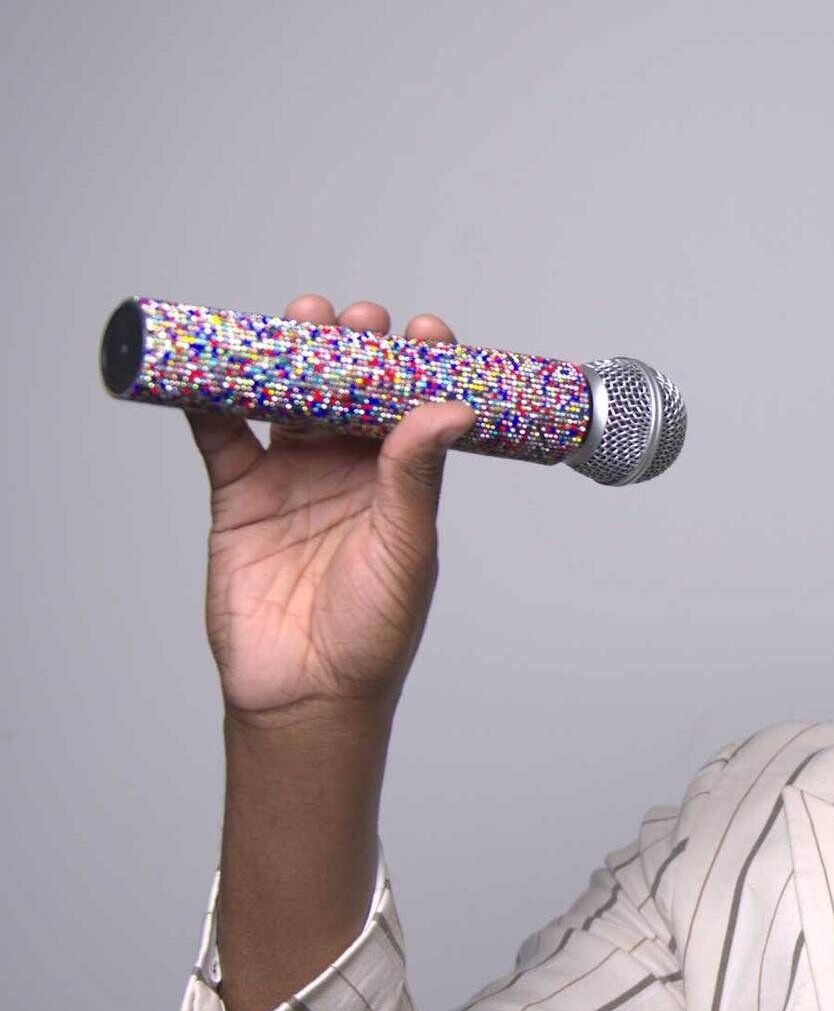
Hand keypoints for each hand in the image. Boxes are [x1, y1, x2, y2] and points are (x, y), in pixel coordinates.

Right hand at [187, 293, 475, 730]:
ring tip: (297, 320)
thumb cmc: (374, 633)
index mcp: (399, 483)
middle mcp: (347, 472)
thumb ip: (416, 477)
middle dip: (349, 346)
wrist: (308, 692)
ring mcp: (291, 478)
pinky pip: (220, 434)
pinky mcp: (239, 495)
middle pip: (344, 389)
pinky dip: (208, 396)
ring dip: (286, 356)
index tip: (423, 331)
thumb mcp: (407, 549)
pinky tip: (207, 362)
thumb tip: (450, 409)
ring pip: (285, 398)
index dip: (416, 366)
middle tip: (354, 318)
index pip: (410, 409)